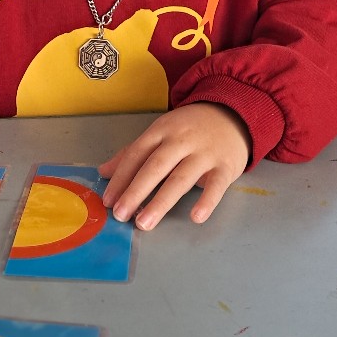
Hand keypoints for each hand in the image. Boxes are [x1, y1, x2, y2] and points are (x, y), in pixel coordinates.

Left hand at [98, 103, 251, 230]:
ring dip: (161, 202)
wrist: (232, 114)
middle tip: (120, 215)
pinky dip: (207, 201)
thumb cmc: (190, 128)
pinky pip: (216, 185)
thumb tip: (104, 172)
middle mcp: (181, 140)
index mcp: (161, 130)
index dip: (121, 178)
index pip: (137, 154)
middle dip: (136, 191)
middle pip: (155, 166)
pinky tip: (196, 217)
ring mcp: (204, 152)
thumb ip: (133, 153)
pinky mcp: (226, 165)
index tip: (108, 201)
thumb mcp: (161, 132)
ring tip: (144, 223)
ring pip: (181, 178)